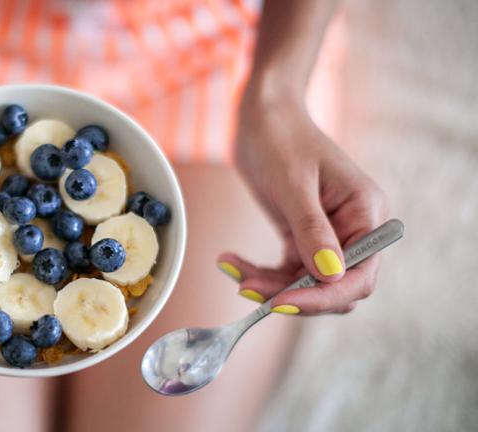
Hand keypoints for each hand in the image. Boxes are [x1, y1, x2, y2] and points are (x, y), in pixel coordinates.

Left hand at [219, 95, 387, 314]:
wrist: (261, 115)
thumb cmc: (280, 137)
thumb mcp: (293, 184)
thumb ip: (312, 230)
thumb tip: (331, 277)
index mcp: (366, 213)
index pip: (359, 276)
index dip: (323, 297)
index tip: (281, 301)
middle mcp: (353, 228)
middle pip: (333, 287)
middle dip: (291, 293)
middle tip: (246, 287)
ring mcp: (328, 234)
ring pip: (305, 284)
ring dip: (268, 285)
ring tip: (232, 268)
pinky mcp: (302, 236)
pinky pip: (287, 270)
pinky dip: (260, 273)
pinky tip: (230, 262)